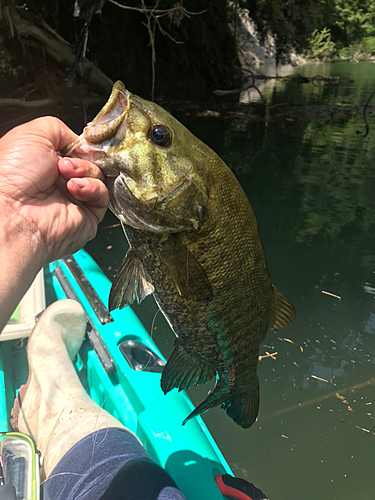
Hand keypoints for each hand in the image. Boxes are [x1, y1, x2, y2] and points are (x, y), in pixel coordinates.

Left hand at [0, 116, 108, 265]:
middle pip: (90, 162)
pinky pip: (103, 196)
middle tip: (66, 163)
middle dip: (82, 158)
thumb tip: (80, 140)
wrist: (12, 212)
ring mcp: (74, 199)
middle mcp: (59, 182)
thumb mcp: (32, 134)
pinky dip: (93, 188)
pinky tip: (75, 188)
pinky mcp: (87, 217)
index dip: (82, 145)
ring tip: (67, 176)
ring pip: (99, 177)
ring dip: (86, 171)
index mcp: (45, 163)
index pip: (77, 149)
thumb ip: (59, 129)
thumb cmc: (10, 176)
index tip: (80, 144)